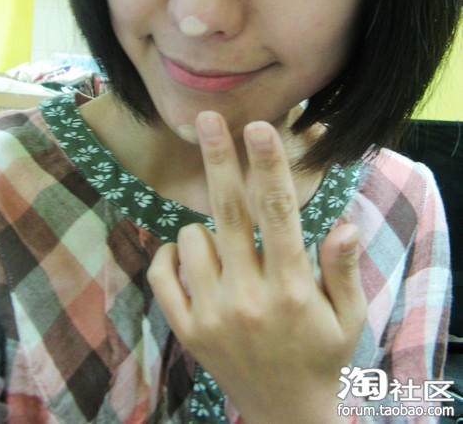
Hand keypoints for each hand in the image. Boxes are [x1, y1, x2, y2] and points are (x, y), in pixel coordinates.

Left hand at [147, 111, 365, 423]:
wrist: (285, 415)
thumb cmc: (322, 356)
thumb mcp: (347, 318)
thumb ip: (343, 269)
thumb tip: (344, 223)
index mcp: (292, 288)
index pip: (278, 213)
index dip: (268, 165)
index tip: (258, 127)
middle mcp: (247, 296)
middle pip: (229, 213)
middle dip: (218, 160)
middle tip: (207, 119)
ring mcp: (212, 314)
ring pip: (193, 239)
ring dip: (206, 230)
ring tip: (229, 250)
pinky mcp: (187, 331)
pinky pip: (164, 276)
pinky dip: (172, 257)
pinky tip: (193, 260)